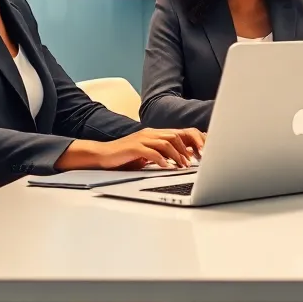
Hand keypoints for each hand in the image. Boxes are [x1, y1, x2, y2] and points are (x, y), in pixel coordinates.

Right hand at [57, 128, 206, 170]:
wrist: (103, 155)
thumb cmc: (125, 156)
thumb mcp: (146, 154)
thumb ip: (161, 154)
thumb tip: (180, 160)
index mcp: (154, 134)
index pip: (178, 134)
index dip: (190, 143)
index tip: (199, 155)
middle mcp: (150, 133)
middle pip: (175, 136)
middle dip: (187, 149)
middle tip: (193, 162)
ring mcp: (142, 139)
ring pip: (166, 143)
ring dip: (177, 155)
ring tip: (182, 166)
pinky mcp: (134, 147)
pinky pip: (152, 152)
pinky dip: (161, 160)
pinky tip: (166, 167)